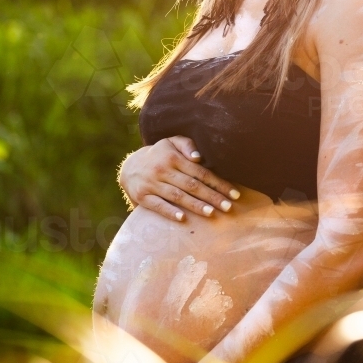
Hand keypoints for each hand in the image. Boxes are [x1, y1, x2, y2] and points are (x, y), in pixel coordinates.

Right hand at [118, 136, 239, 221]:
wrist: (129, 168)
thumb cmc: (159, 155)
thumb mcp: (171, 143)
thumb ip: (187, 145)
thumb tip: (200, 157)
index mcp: (173, 157)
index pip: (200, 172)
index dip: (218, 183)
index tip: (234, 194)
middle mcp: (162, 170)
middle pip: (192, 185)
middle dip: (212, 197)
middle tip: (228, 207)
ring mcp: (151, 184)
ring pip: (177, 196)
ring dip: (196, 205)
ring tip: (212, 213)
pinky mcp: (142, 196)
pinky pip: (158, 205)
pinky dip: (170, 212)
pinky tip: (183, 218)